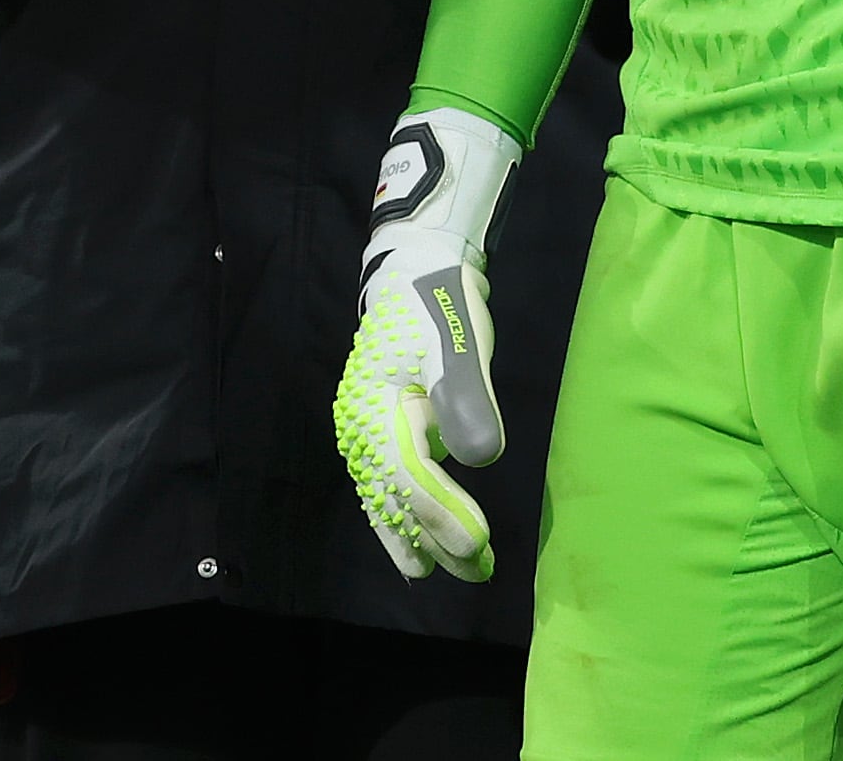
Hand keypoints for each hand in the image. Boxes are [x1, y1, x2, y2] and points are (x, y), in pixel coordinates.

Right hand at [337, 109, 518, 580]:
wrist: (415, 270)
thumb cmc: (440, 304)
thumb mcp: (459, 345)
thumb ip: (467, 400)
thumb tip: (480, 457)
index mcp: (378, 410)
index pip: (412, 478)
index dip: (444, 515)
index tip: (480, 543)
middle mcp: (362, 427)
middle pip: (396, 496)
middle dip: (434, 537)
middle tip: (476, 572)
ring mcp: (365, 428)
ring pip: (386, 495)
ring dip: (417, 532)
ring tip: (443, 568)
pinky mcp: (379, 424)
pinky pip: (386, 481)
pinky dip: (401, 511)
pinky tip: (415, 534)